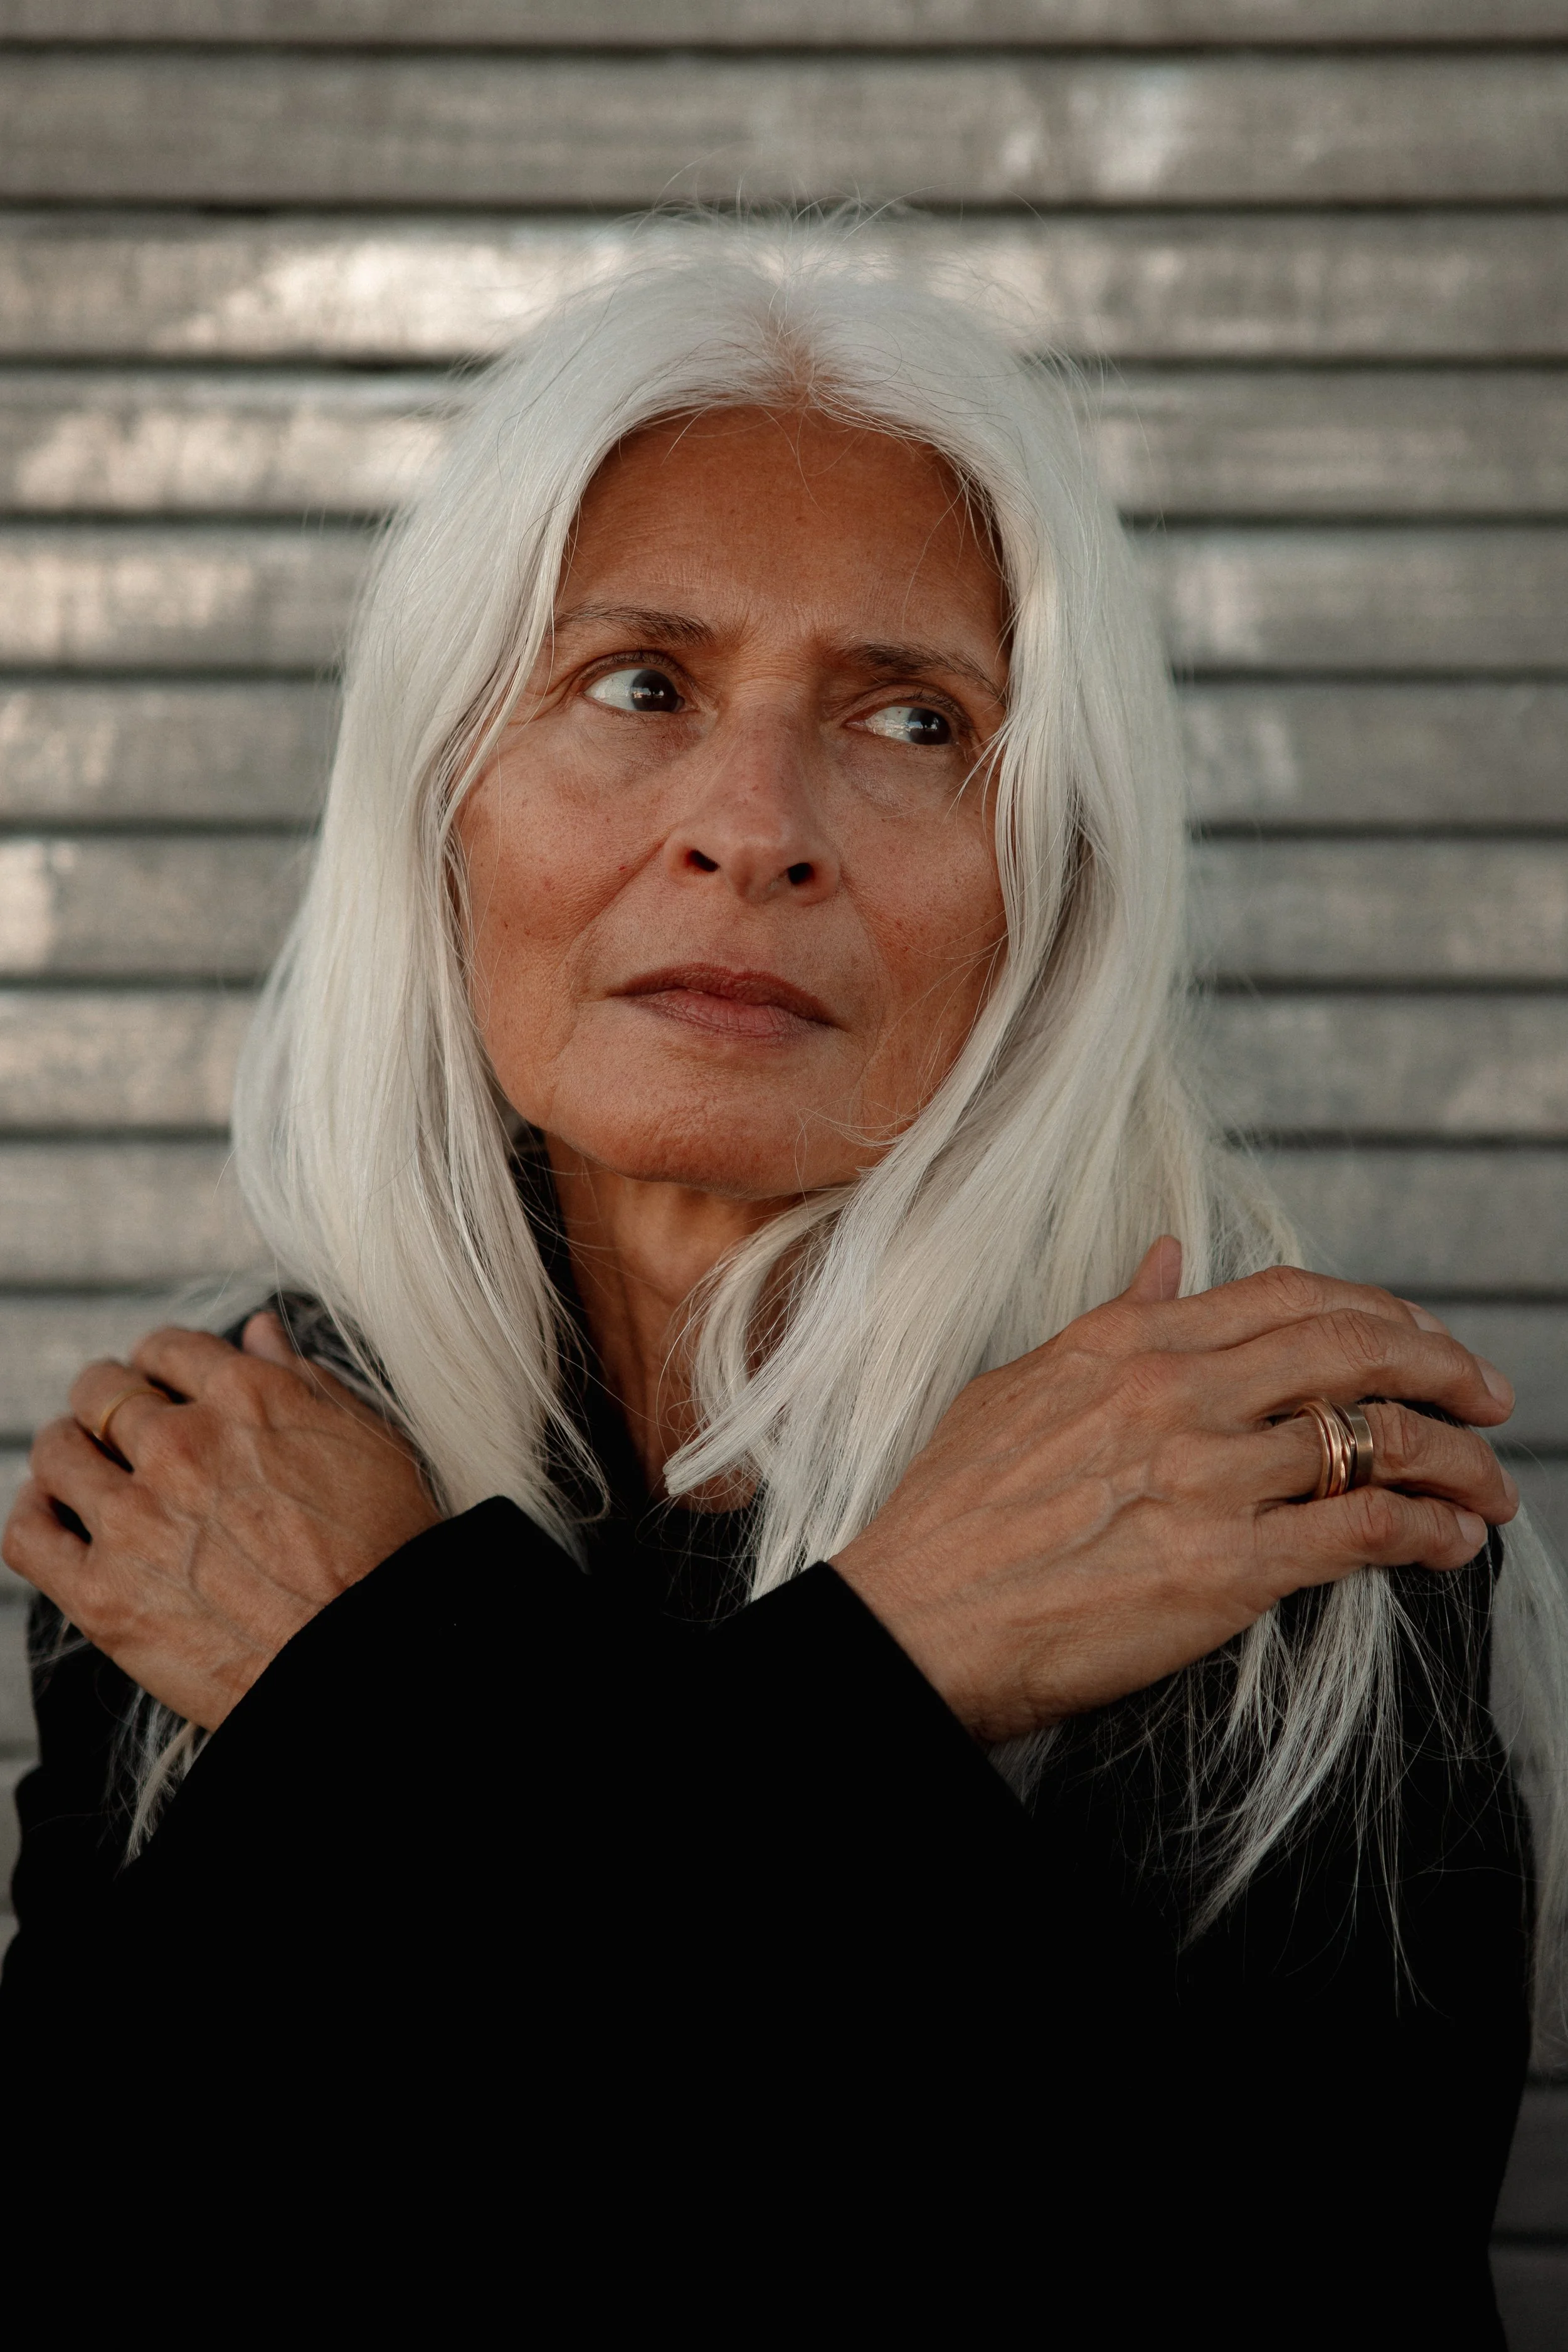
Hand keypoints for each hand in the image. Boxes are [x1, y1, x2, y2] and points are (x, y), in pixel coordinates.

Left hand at [1, 1314, 440, 1729]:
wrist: (374, 1656)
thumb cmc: (389, 1551)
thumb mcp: (366, 1440)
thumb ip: (303, 1379)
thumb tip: (257, 1331)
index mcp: (247, 1398)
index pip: (167, 1348)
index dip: (161, 1365)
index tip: (166, 1388)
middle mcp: (181, 1445)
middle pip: (102, 1391)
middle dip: (109, 1402)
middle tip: (124, 1431)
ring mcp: (135, 1519)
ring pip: (57, 1453)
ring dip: (68, 1452)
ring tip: (86, 1471)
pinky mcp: (103, 1594)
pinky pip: (28, 1535)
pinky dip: (32, 1514)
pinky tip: (56, 1517)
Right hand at [831, 1243, 1518, 1742]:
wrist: (914, 1617)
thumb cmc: (950, 1513)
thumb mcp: (1020, 1385)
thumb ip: (1111, 1320)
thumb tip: (1171, 1259)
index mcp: (1132, 1346)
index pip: (1291, 1297)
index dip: (1380, 1310)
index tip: (1420, 1336)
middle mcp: (1178, 1395)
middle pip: (1355, 1351)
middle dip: (1444, 1366)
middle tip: (1488, 1394)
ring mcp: (1206, 1478)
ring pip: (1376, 1439)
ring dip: (1459, 1460)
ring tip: (1491, 1486)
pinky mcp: (1225, 1568)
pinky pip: (1364, 1530)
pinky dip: (1432, 1531)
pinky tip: (1456, 1543)